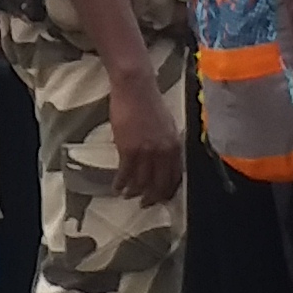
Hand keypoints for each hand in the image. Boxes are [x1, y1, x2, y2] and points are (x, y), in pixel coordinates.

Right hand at [103, 59, 184, 205]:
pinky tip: (117, 187)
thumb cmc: (150, 103)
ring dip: (133, 192)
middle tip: (145, 203)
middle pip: (159, 185)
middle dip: (151, 198)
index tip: (161, 197)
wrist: (135, 88)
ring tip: (127, 195)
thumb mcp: (167, 126)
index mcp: (175, 146)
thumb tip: (163, 162)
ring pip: (140, 182)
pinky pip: (125, 174)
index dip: (167, 191)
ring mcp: (145, 152)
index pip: (174, 177)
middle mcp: (163, 153)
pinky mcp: (128, 149)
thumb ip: (167, 145)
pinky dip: (120, 183)